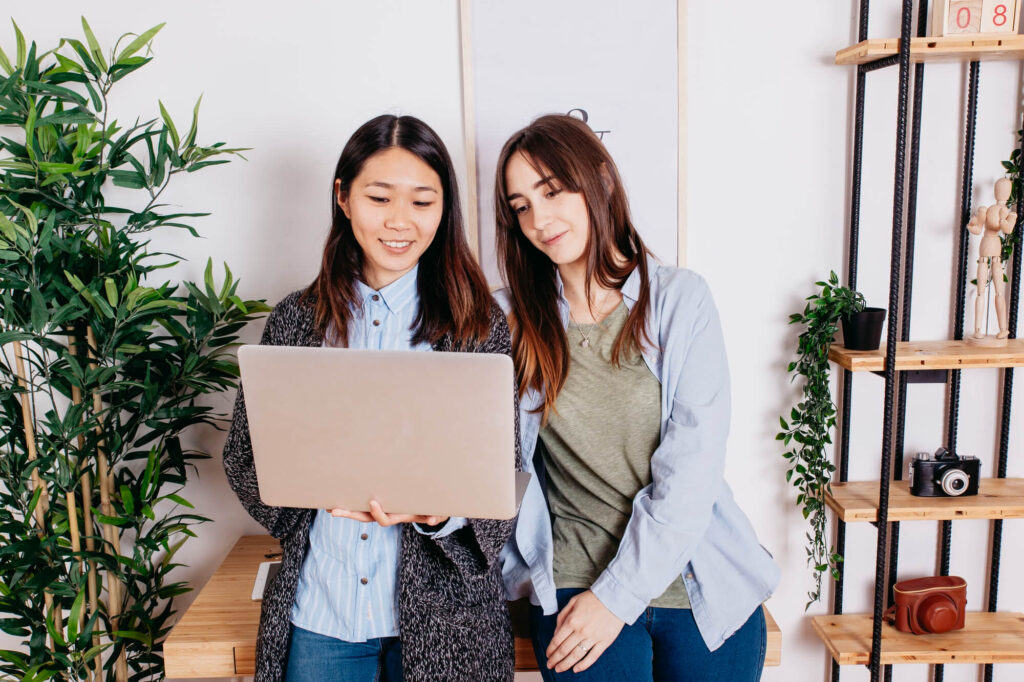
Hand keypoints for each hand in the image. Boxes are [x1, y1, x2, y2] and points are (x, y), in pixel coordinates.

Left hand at [327, 500, 447, 526]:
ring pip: (362, 512)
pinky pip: (363, 504)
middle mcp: (388, 513)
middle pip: (366, 517)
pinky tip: (337, 502)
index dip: (377, 512)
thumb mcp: (435, 513)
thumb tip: (431, 520)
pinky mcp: (380, 500)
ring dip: (346, 510)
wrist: (430, 509)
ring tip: (330, 507)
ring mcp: (383, 508)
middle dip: (349, 514)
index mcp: (399, 516)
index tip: (372, 502)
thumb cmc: (433, 509)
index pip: (384, 519)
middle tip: (333, 510)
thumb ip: (434, 516)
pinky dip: (352, 504)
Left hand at [545, 590, 623, 673]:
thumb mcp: (573, 602)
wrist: (615, 597)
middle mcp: (581, 631)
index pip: (557, 640)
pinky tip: (576, 669)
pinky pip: (593, 657)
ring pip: (576, 656)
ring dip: (565, 664)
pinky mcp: (605, 642)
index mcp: (572, 620)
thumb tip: (556, 633)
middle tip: (550, 665)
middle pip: (564, 650)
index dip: (550, 650)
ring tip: (559, 669)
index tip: (547, 655)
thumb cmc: (593, 598)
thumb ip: (562, 617)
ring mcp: (593, 638)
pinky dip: (583, 665)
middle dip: (555, 659)